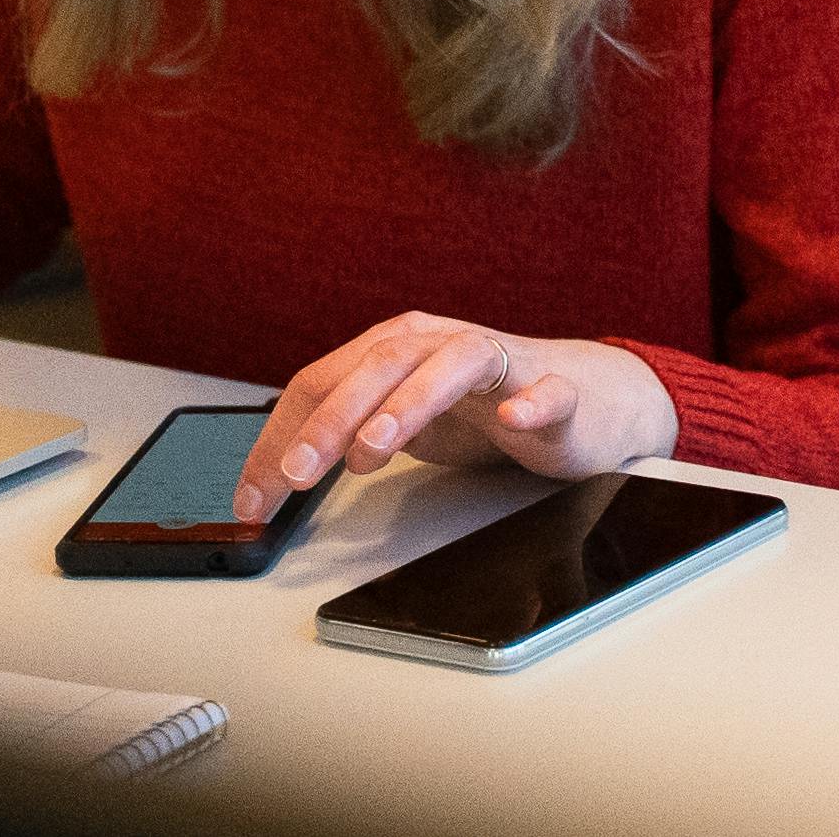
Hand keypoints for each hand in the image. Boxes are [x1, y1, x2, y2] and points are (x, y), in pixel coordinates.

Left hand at [232, 312, 678, 523]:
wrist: (583, 399)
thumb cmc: (482, 410)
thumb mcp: (402, 425)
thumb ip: (348, 438)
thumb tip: (276, 480)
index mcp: (392, 349)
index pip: (321, 383)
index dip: (280, 437)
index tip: (254, 496)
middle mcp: (437, 342)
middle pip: (376, 367)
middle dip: (330, 421)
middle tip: (296, 474)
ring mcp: (498, 362)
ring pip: (449, 367)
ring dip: (408, 405)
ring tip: (373, 447)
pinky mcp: (555, 388)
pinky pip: (547, 390)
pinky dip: (532, 401)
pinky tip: (516, 416)